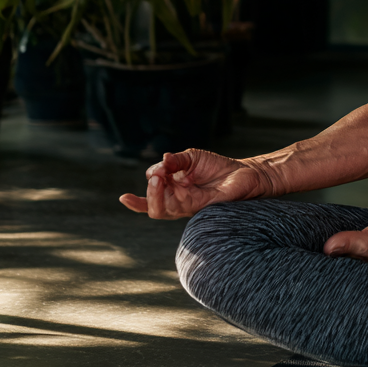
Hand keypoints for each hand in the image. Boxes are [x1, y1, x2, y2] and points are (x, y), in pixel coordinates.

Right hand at [119, 149, 269, 218]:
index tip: (123, 198)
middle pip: (152, 201)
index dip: (138, 198)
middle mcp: (176, 197)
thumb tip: (161, 163)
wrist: (243, 172)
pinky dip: (166, 200)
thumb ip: (175, 160)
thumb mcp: (192, 157)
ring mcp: (186, 204)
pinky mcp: (197, 206)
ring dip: (154, 194)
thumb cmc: (217, 166)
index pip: (151, 192)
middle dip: (150, 188)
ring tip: (160, 178)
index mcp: (173, 186)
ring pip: (159, 209)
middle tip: (158, 175)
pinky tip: (161, 190)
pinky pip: (176, 209)